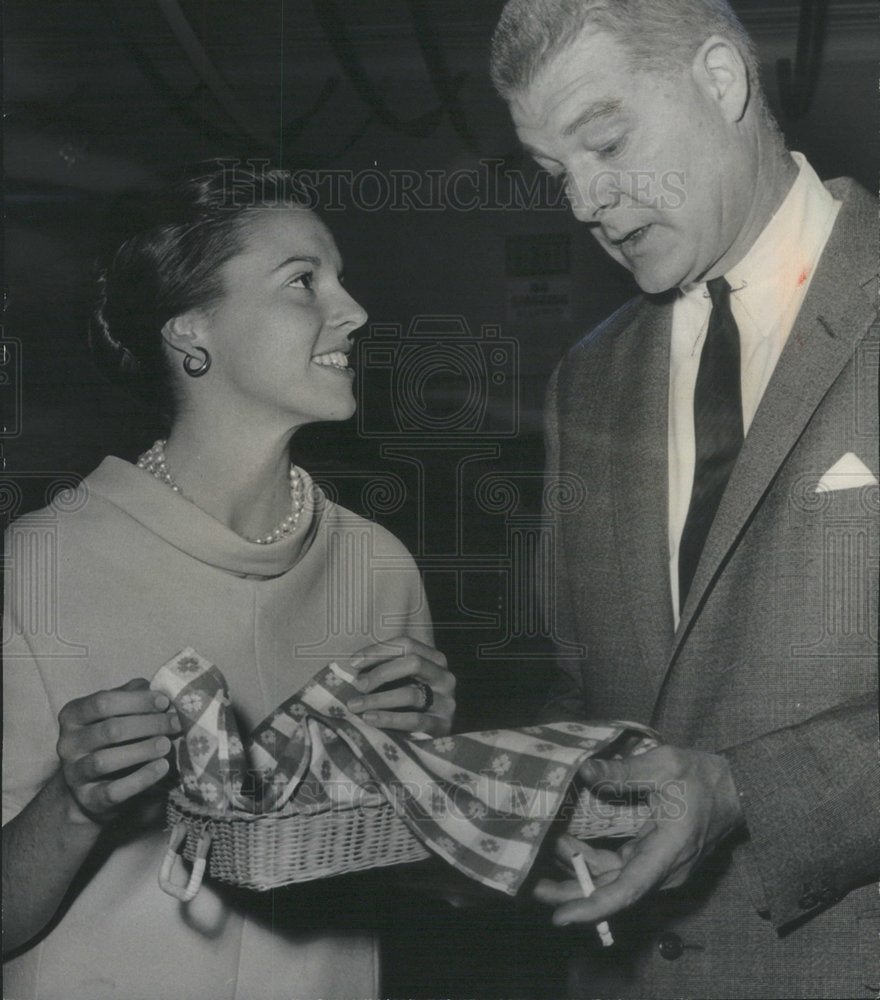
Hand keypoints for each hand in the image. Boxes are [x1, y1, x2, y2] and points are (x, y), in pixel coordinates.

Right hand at [56, 678, 181, 824]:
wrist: (94, 785)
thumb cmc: (112, 738)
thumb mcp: (117, 712)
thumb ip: (133, 696)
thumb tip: (160, 689)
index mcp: (73, 715)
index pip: (103, 702)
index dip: (138, 700)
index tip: (165, 702)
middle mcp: (68, 743)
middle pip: (109, 730)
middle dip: (148, 724)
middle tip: (175, 723)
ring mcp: (74, 773)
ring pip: (105, 761)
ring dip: (142, 750)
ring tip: (167, 744)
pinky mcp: (88, 799)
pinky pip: (113, 791)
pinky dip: (141, 778)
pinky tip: (162, 767)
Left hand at [346, 636, 454, 735]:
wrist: (430, 736)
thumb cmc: (409, 702)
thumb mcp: (401, 680)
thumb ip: (384, 668)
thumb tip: (353, 665)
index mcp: (434, 659)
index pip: (406, 644)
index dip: (378, 650)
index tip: (353, 662)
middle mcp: (444, 677)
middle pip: (413, 663)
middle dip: (381, 673)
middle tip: (358, 685)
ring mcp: (446, 701)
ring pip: (410, 694)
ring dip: (377, 699)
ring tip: (354, 705)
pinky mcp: (442, 725)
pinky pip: (413, 720)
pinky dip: (388, 718)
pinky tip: (369, 718)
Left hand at [534, 746, 743, 924]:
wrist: (738, 789)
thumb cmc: (704, 777)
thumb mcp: (665, 764)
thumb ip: (623, 772)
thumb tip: (584, 771)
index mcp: (669, 851)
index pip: (627, 890)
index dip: (592, 906)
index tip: (562, 917)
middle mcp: (663, 870)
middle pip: (612, 892)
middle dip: (572, 891)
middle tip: (532, 886)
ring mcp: (659, 868)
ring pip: (612, 882)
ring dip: (579, 872)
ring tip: (546, 851)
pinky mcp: (654, 861)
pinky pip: (619, 870)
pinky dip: (593, 862)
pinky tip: (570, 846)